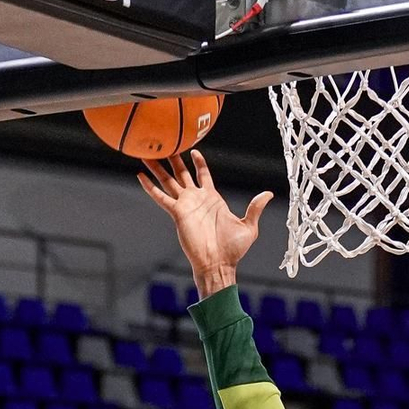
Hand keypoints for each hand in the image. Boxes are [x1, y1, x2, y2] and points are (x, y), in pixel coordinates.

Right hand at [135, 151, 272, 297]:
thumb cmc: (233, 250)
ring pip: (168, 181)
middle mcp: (196, 199)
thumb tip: (268, 194)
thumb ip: (255, 208)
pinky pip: (160, 197)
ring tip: (146, 154)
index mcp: (212, 199)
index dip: (199, 163)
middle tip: (166, 144)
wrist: (218, 264)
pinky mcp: (177, 213)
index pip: (203, 175)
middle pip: (181, 174)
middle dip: (174, 159)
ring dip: (157, 168)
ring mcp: (185, 205)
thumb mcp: (249, 226)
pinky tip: (139, 176)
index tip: (194, 150)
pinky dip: (149, 187)